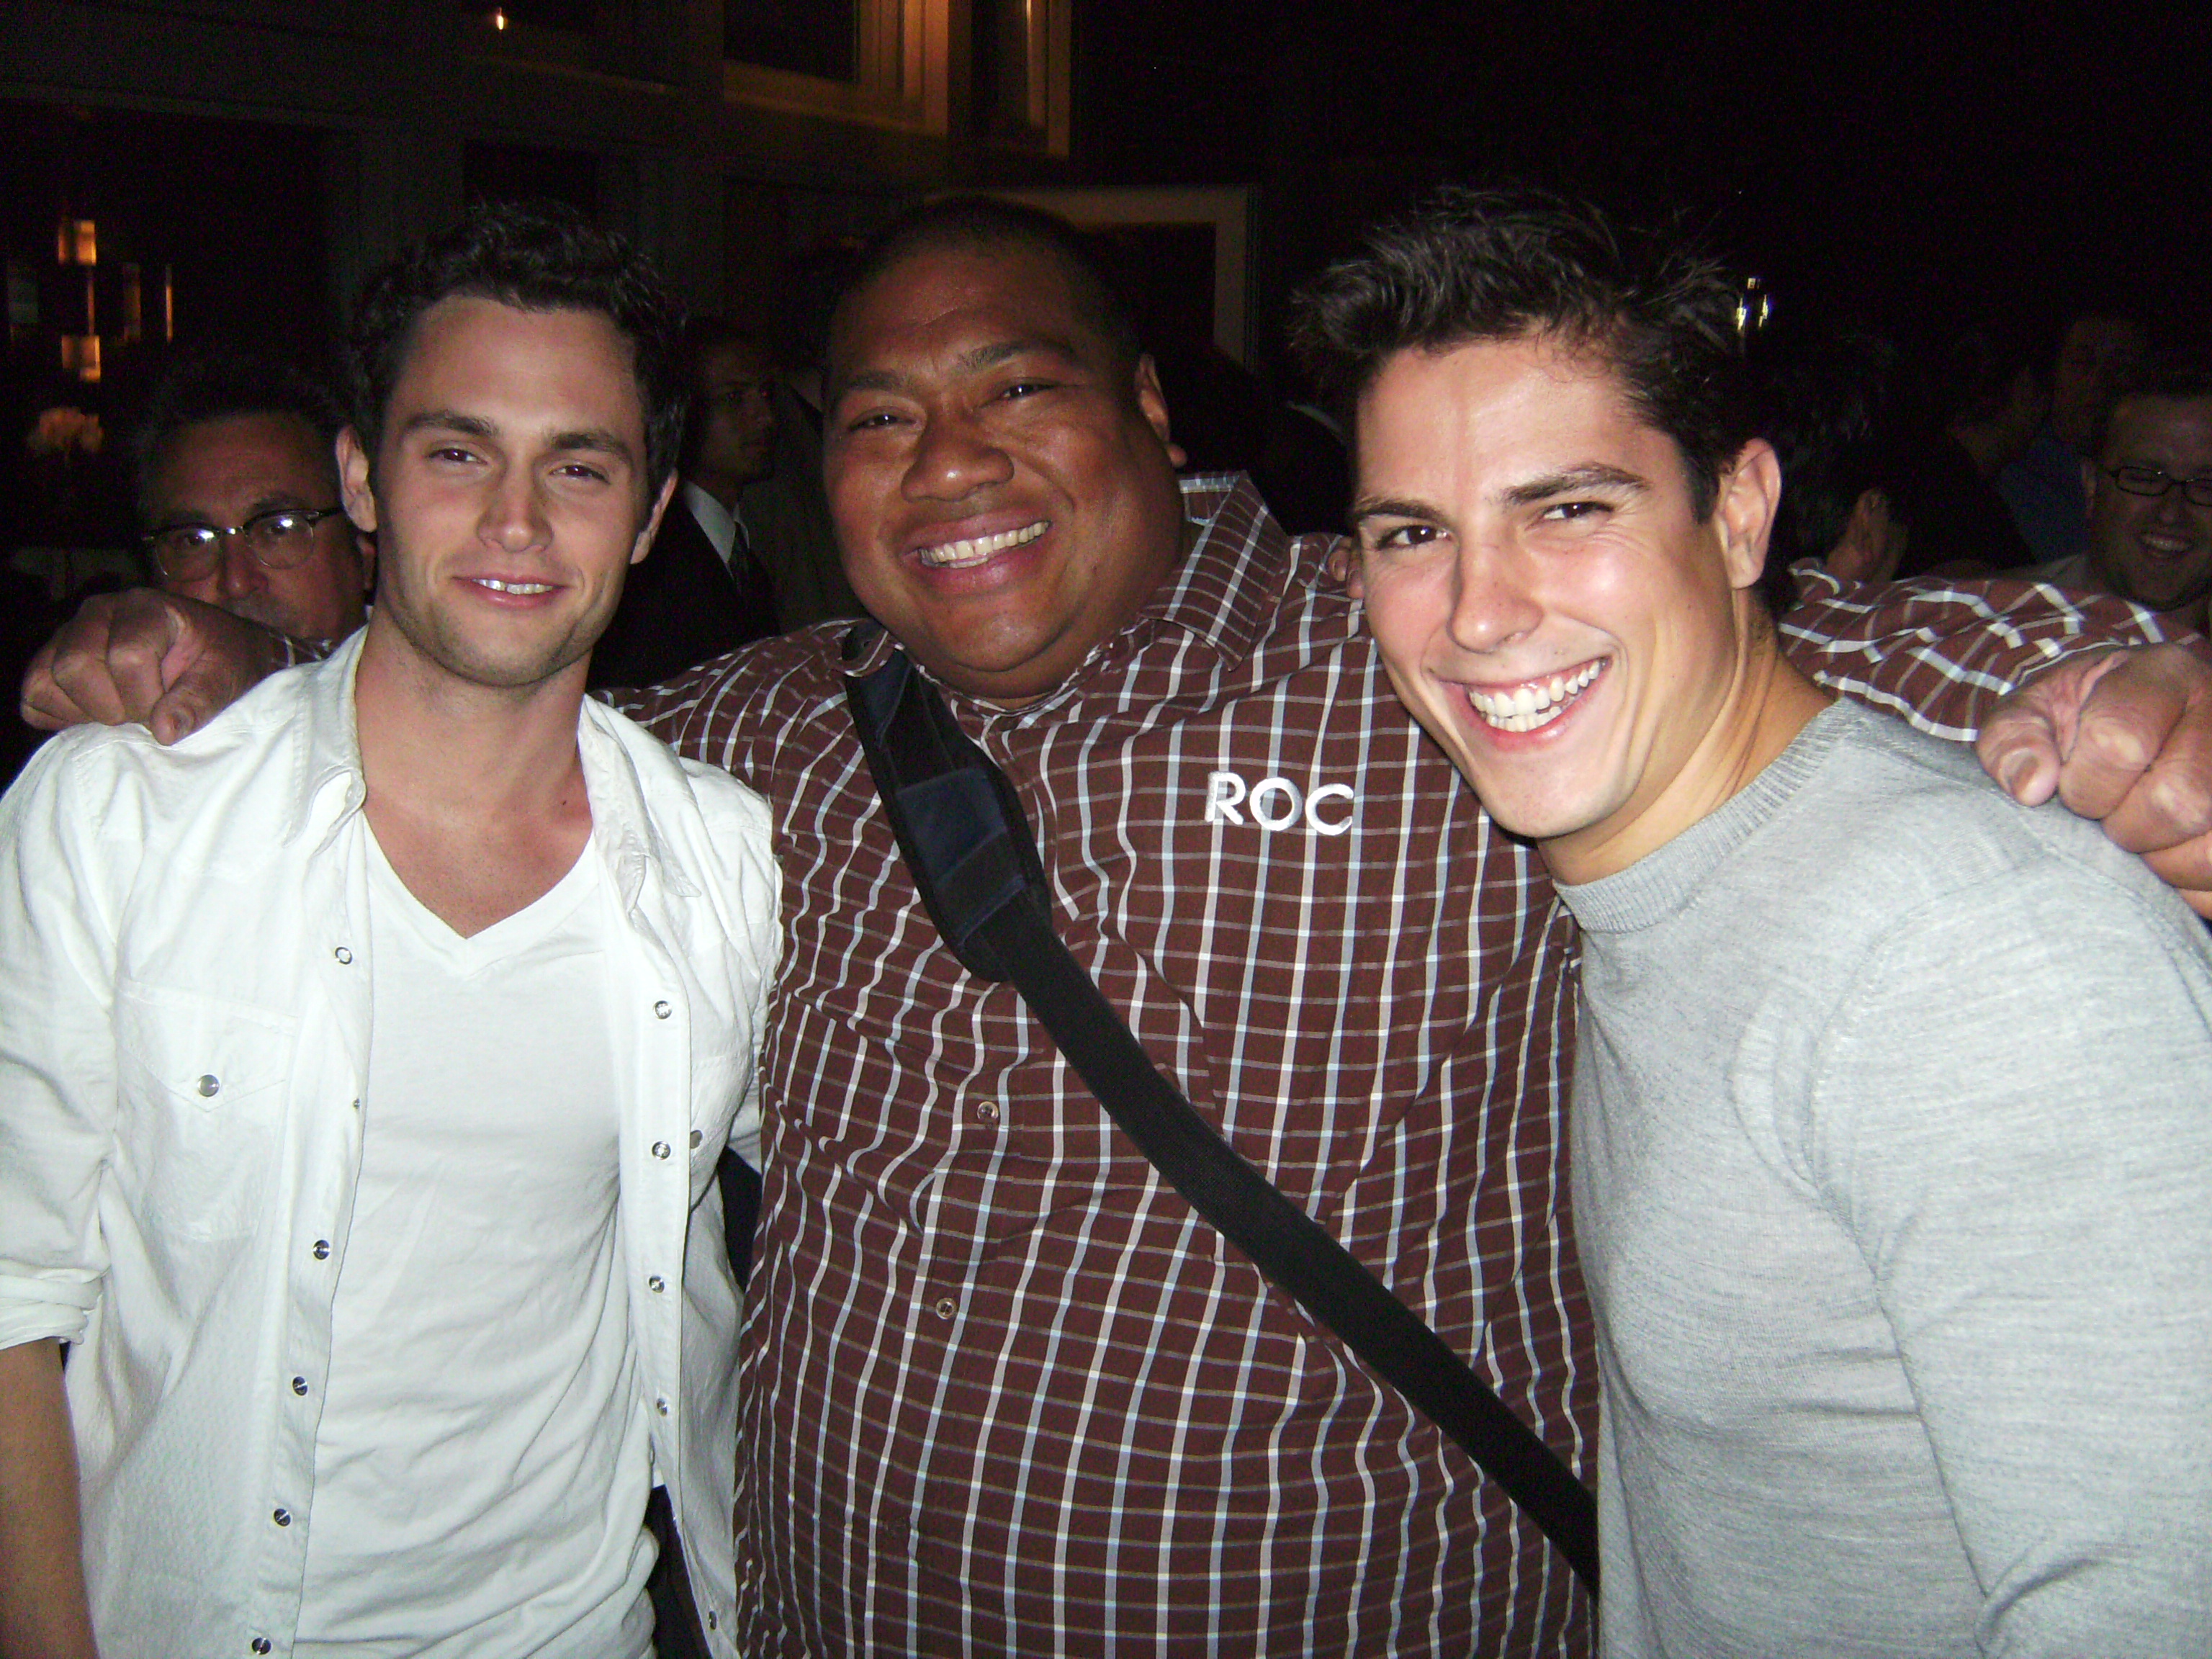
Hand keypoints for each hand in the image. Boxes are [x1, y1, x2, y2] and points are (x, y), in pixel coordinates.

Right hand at [19, 588, 284, 746]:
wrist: (217, 653)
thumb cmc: (223, 660)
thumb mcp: (228, 676)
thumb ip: (200, 700)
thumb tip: (163, 731)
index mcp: (145, 608)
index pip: (126, 657)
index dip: (147, 698)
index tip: (169, 711)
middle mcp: (99, 613)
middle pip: (75, 667)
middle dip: (113, 706)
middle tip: (144, 712)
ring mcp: (70, 635)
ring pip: (45, 681)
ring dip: (87, 711)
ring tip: (124, 710)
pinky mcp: (52, 660)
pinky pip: (34, 695)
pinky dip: (61, 715)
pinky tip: (99, 713)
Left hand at [1978, 643, 2211, 915]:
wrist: (2126, 727)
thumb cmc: (2075, 720)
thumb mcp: (2031, 713)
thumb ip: (2012, 740)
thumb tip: (2032, 787)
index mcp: (2161, 674)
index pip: (2120, 742)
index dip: (2084, 785)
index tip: (2069, 788)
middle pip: (2178, 798)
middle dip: (2125, 827)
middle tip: (2108, 817)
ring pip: (2211, 846)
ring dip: (2163, 862)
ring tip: (2141, 835)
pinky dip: (2190, 880)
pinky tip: (2170, 852)